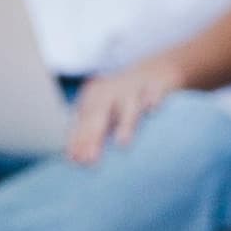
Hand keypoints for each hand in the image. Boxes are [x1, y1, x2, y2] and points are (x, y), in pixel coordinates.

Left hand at [67, 53, 185, 161]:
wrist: (156, 69)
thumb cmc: (124, 97)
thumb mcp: (105, 110)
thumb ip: (91, 131)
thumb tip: (73, 158)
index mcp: (94, 97)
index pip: (83, 121)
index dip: (78, 140)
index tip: (75, 161)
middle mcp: (110, 91)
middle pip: (100, 114)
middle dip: (94, 136)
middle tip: (90, 159)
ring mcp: (133, 87)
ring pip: (128, 106)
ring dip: (125, 124)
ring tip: (122, 143)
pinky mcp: (156, 84)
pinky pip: (155, 92)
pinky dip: (153, 99)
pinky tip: (153, 108)